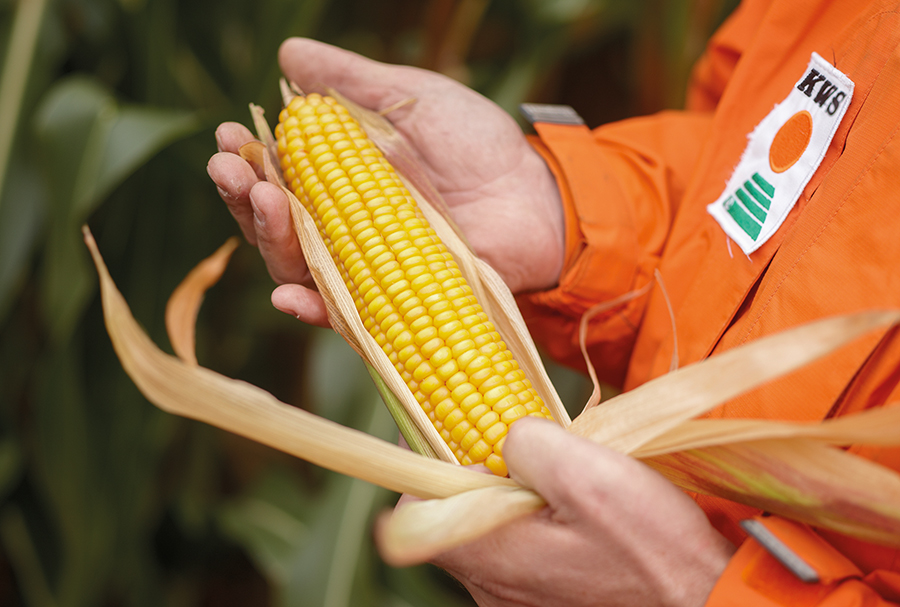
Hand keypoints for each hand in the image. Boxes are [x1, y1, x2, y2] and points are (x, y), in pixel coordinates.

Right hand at [207, 38, 563, 325]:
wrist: (538, 196)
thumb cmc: (478, 146)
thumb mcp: (411, 99)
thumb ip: (350, 82)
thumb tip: (288, 55)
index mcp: (339, 180)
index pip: (276, 175)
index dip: (247, 158)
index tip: (229, 135)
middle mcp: (342, 228)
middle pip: (273, 222)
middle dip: (242, 195)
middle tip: (229, 168)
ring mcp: (364, 269)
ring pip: (296, 266)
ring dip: (269, 238)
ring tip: (262, 201)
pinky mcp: (391, 306)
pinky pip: (342, 315)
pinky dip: (312, 308)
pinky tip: (287, 294)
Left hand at [429, 418, 735, 606]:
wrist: (709, 604)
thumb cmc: (651, 548)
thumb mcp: (585, 473)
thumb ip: (525, 442)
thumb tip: (504, 433)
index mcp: (487, 557)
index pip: (414, 505)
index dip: (422, 458)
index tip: (441, 422)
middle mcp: (491, 588)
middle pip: (454, 514)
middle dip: (474, 468)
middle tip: (509, 434)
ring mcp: (518, 600)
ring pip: (491, 531)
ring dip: (510, 493)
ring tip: (552, 468)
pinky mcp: (547, 602)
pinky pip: (521, 551)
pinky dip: (533, 519)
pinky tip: (571, 506)